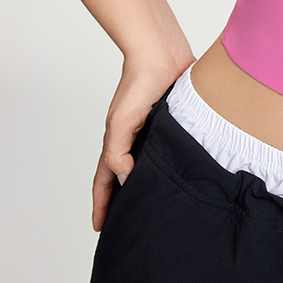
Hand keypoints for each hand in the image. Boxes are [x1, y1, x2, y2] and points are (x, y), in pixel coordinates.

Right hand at [92, 50, 193, 232]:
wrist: (163, 55)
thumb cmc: (139, 84)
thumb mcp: (122, 122)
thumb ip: (119, 153)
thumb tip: (128, 181)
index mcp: (119, 141)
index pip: (106, 180)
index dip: (102, 203)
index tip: (100, 227)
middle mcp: (135, 139)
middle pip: (126, 177)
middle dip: (124, 200)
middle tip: (128, 224)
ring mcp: (155, 132)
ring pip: (149, 166)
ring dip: (149, 184)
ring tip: (156, 206)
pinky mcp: (174, 124)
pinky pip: (171, 151)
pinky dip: (171, 165)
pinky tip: (181, 176)